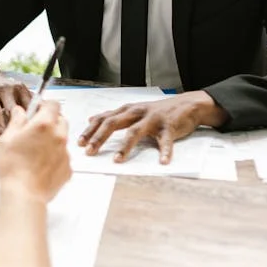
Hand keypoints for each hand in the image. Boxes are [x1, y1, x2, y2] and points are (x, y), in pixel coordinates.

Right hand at [0, 60, 32, 138]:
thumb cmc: (4, 88)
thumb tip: (46, 116)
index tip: (35, 132)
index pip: (28, 104)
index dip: (32, 118)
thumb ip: (29, 101)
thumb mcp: (18, 90)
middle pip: (12, 109)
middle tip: (20, 141)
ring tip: (2, 139)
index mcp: (18, 88)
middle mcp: (4, 89)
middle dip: (16, 125)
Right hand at [0, 101, 71, 202]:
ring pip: (62, 140)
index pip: (53, 105)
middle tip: (36, 131)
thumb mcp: (7, 139)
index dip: (45, 106)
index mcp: (44, 125)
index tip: (37, 111)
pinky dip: (55, 158)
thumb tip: (20, 112)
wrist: (24, 194)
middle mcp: (59, 136)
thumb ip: (16, 121)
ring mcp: (65, 153)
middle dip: (51, 122)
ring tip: (35, 152)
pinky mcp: (68, 168)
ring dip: (53, 140)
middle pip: (61, 120)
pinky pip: (63, 157)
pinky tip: (40, 165)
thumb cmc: (13, 167)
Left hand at [78, 90, 229, 163]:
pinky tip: (163, 162)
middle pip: (113, 123)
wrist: (188, 104)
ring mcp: (152, 119)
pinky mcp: (169, 127)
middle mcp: (137, 113)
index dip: (90, 130)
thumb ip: (113, 115)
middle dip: (99, 137)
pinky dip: (165, 152)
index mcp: (127, 110)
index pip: (103, 118)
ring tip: (117, 160)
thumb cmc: (157, 111)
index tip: (79, 143)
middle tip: (89, 151)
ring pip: (135, 132)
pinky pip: (165, 141)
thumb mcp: (133, 110)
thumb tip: (92, 119)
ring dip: (125, 147)